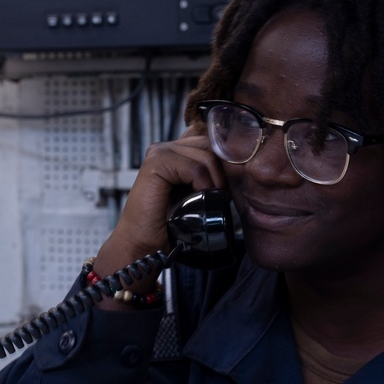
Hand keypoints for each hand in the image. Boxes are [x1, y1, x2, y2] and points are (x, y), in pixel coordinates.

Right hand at [92, 129, 226, 297]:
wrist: (145, 245)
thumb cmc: (169, 224)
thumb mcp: (196, 194)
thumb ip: (208, 174)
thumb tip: (238, 166)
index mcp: (176, 151)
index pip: (209, 138)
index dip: (223, 157)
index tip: (226, 184)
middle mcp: (166, 147)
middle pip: (211, 144)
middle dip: (223, 170)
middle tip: (222, 195)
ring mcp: (159, 152)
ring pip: (206, 154)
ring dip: (215, 180)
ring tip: (211, 200)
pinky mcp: (156, 163)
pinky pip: (194, 168)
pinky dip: (203, 185)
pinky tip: (198, 199)